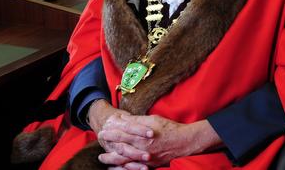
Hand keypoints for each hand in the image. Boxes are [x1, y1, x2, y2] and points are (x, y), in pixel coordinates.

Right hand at [87, 100, 152, 166]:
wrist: (107, 124)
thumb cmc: (124, 119)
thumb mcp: (130, 116)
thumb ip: (137, 120)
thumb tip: (150, 125)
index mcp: (113, 123)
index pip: (128, 127)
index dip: (140, 130)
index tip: (152, 134)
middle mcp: (107, 136)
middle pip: (122, 146)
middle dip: (136, 153)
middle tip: (149, 156)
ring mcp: (108, 148)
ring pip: (119, 159)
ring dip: (133, 164)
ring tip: (145, 168)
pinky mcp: (109, 157)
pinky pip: (116, 167)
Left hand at [100, 115, 221, 166]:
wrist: (185, 142)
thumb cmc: (170, 128)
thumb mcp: (153, 120)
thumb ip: (137, 121)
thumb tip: (123, 118)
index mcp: (142, 136)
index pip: (123, 133)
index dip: (112, 132)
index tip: (103, 130)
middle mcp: (142, 148)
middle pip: (121, 147)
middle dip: (109, 144)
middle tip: (100, 141)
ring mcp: (146, 158)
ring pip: (125, 159)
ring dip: (112, 158)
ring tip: (103, 158)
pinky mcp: (150, 164)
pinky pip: (134, 167)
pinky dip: (124, 167)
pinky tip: (117, 166)